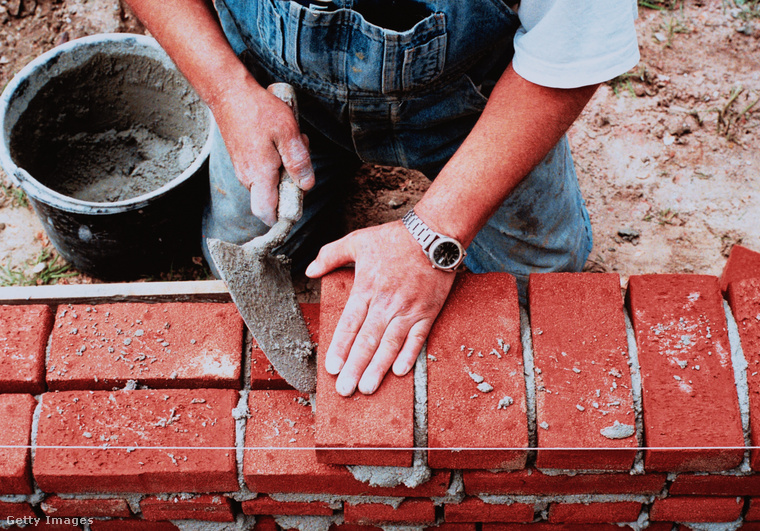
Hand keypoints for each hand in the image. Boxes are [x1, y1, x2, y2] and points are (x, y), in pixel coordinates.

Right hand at [212, 80, 313, 225]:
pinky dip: (276, 160)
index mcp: (259, 175)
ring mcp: (243, 169)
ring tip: (290, 141)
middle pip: (274, 198)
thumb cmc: (258, 110)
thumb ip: (299, 161)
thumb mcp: (288, 132)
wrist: (228, 93)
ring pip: (270, 183)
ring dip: (285, 168)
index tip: (297, 200)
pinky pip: (264, 170)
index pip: (267, 214)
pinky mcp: (243, 160)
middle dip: (291, 183)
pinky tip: (280, 139)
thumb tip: (306, 185)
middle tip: (299, 156)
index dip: (283, 216)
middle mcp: (248, 177)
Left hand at [305, 221, 455, 395]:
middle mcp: (386, 303)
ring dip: (378, 368)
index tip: (331, 368)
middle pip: (367, 340)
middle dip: (355, 367)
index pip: (350, 324)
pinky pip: (417, 338)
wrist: (434, 234)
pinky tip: (399, 371)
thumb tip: (310, 270)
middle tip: (345, 390)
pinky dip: (408, 355)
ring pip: (390, 344)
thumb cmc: (395, 238)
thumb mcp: (358, 240)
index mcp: (366, 288)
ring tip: (367, 388)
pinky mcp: (428, 312)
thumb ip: (331, 255)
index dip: (340, 348)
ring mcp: (408, 309)